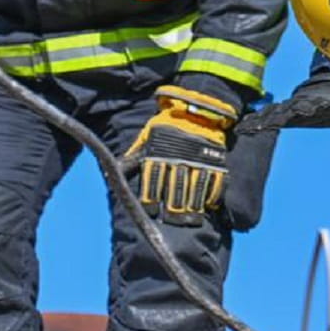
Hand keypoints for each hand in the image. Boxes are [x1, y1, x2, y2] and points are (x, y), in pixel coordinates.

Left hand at [125, 85, 235, 225]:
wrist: (197, 108)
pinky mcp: (216, 160)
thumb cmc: (167, 126)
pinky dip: (212, 195)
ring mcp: (199, 159)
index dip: (151, 198)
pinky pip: (216, 182)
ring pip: (195, 189)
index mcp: (160, 153)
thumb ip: (134, 156)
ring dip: (193, 207)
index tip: (151, 211)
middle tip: (172, 221)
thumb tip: (113, 170)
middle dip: (173, 208)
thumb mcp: (147, 137)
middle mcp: (179, 158)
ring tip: (190, 221)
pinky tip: (208, 206)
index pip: (153, 181)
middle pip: (176, 189)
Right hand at [237, 75, 329, 150]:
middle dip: (273, 117)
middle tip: (262, 124)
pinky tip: (242, 128)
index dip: (303, 110)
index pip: (307, 108)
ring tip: (245, 128)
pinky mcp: (282, 112)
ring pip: (271, 114)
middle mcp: (300, 105)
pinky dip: (254, 122)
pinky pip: (266, 117)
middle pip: (284, 111)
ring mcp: (289, 108)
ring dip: (259, 121)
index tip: (298, 114)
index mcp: (316, 105)